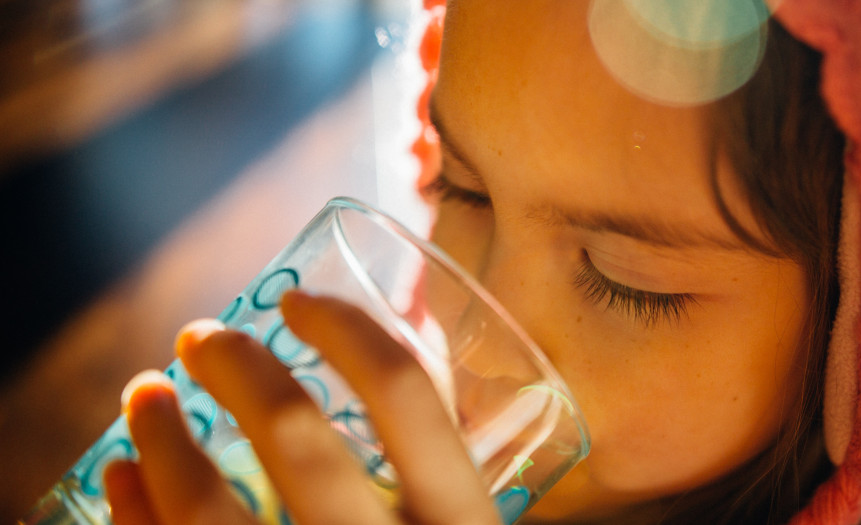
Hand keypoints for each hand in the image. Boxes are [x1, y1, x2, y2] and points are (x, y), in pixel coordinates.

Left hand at [103, 291, 500, 524]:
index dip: (347, 328)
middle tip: (203, 337)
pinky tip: (123, 477)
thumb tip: (406, 363)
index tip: (299, 303)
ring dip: (160, 434)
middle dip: (235, 364)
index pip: (407, 394)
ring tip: (144, 395)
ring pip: (207, 506)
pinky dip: (135, 513)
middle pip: (294, 431)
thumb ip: (447, 476)